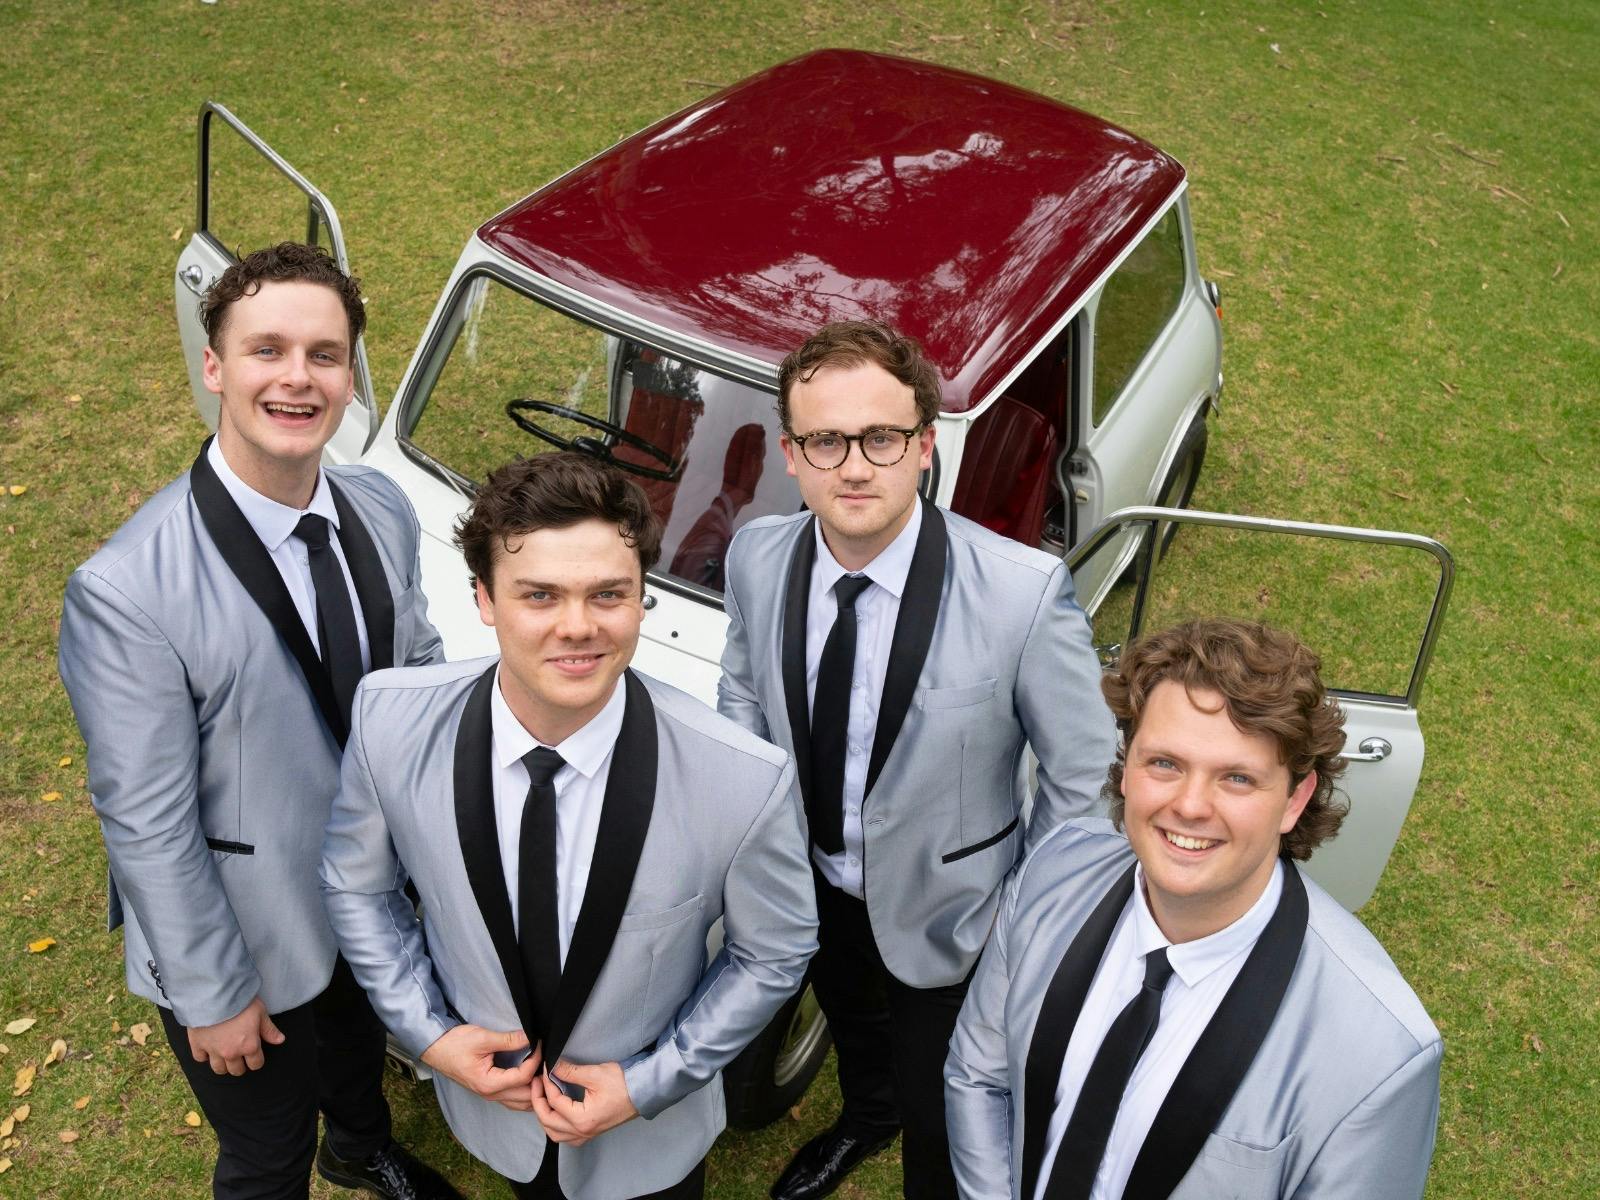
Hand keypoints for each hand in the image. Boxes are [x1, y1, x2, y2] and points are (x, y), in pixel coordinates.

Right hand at [187, 996, 284, 1075]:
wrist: (215, 994)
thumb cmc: (240, 1002)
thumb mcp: (260, 1012)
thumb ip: (269, 1029)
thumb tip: (279, 1040)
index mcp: (249, 1046)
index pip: (256, 1064)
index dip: (257, 1061)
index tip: (255, 1056)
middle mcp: (231, 1052)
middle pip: (237, 1070)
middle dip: (240, 1065)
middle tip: (240, 1056)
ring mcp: (213, 1051)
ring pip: (219, 1069)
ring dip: (223, 1065)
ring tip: (225, 1056)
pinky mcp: (198, 1045)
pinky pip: (200, 1058)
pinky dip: (204, 1056)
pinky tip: (208, 1049)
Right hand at [421, 1025, 538, 1110]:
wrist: (436, 1048)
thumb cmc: (455, 1044)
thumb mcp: (483, 1038)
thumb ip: (508, 1040)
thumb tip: (531, 1038)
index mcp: (489, 1083)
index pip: (523, 1077)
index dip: (536, 1060)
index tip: (540, 1044)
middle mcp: (491, 1094)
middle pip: (526, 1097)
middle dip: (540, 1081)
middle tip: (547, 1062)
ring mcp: (490, 1095)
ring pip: (521, 1103)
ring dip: (535, 1091)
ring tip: (542, 1072)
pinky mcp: (490, 1091)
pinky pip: (513, 1099)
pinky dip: (526, 1093)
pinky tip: (532, 1081)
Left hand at [531, 1059, 637, 1145]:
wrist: (644, 1092)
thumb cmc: (623, 1083)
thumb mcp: (595, 1074)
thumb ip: (570, 1071)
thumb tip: (552, 1067)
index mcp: (582, 1119)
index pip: (555, 1102)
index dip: (546, 1084)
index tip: (544, 1069)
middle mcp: (582, 1132)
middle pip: (548, 1122)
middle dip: (538, 1102)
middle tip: (536, 1084)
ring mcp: (586, 1135)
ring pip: (555, 1134)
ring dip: (545, 1117)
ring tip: (543, 1098)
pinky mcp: (591, 1132)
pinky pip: (566, 1137)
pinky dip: (556, 1127)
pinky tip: (557, 1113)